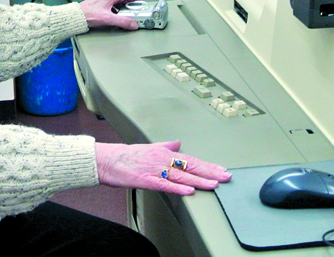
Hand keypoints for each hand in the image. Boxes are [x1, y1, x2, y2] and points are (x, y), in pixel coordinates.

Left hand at [79, 0, 139, 29]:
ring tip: (125, 14)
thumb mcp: (108, 19)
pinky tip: (114, 15)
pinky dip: (115, 8)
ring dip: (122, 6)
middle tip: (133, 10)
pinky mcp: (97, 3)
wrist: (76, 17)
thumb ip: (122, 21)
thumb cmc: (89, 15)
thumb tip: (133, 24)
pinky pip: (110, 3)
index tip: (139, 3)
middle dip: (129, 2)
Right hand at [94, 141, 230, 195]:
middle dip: (210, 172)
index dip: (208, 165)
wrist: (107, 160)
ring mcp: (155, 170)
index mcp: (164, 153)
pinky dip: (178, 188)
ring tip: (214, 184)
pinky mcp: (146, 180)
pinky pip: (164, 185)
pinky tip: (189, 191)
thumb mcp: (148, 147)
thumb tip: (177, 143)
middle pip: (190, 167)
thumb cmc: (126, 155)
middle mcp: (162, 160)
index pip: (191, 159)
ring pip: (181, 176)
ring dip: (199, 181)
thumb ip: (165, 146)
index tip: (222, 170)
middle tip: (226, 177)